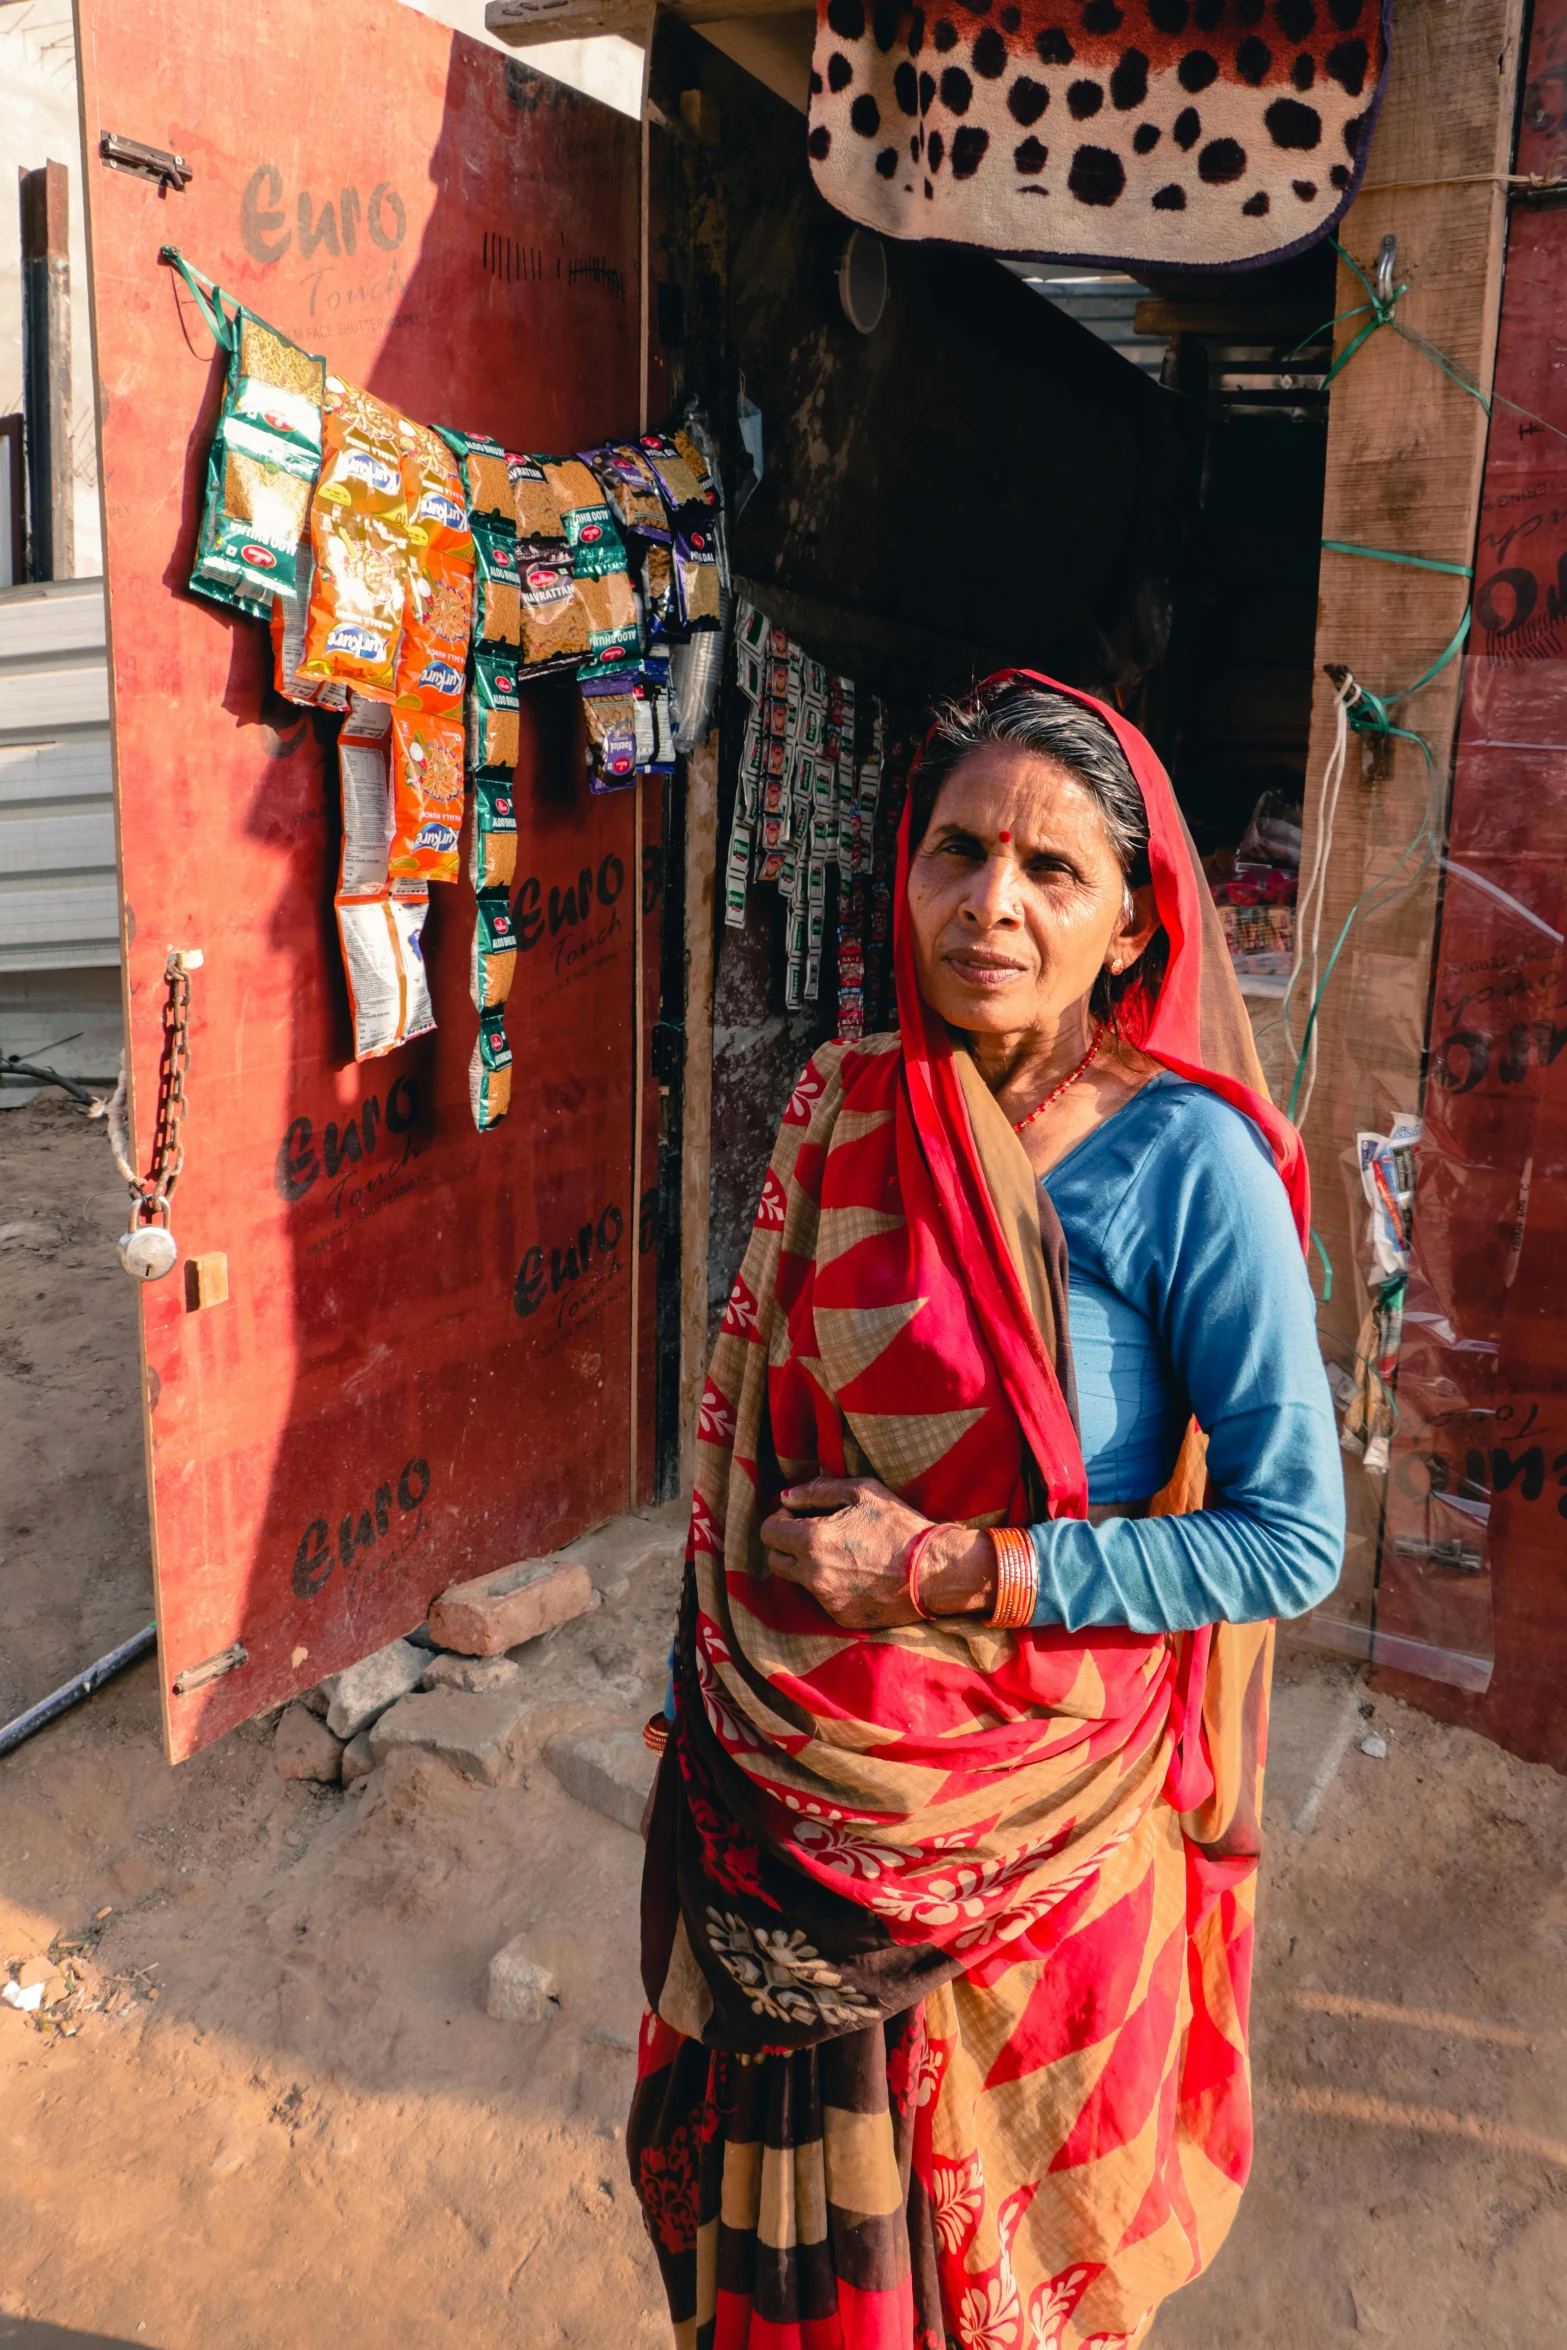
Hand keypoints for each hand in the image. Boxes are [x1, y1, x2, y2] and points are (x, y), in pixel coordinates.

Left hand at [758, 1476, 996, 1629]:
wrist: (934, 1571)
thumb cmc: (899, 1525)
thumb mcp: (862, 1492)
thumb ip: (818, 1491)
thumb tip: (787, 1497)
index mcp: (812, 1540)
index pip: (768, 1532)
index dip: (780, 1520)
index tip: (798, 1516)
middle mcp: (812, 1574)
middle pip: (774, 1561)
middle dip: (786, 1545)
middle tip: (811, 1534)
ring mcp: (825, 1600)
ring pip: (797, 1581)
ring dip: (807, 1566)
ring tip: (838, 1554)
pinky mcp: (840, 1617)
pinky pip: (822, 1599)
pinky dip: (830, 1586)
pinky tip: (855, 1574)